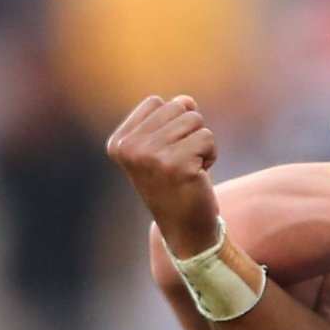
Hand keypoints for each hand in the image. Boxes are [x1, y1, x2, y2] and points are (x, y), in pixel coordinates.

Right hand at [108, 94, 224, 256]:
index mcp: (119, 143)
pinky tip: (198, 176)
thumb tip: (187, 100)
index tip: (165, 153)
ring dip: (201, 143)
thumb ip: (168, 117)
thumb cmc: (176, 184)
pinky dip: (211, 155)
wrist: (185, 228)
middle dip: (188, 131)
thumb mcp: (162, 146)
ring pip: (195, 120)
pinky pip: (207, 138)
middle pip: (176, 107)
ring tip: (189, 168)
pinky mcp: (177, 165)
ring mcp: (152, 157)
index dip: (171, 123)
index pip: (156, 102)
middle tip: (181, 162)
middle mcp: (130, 149)